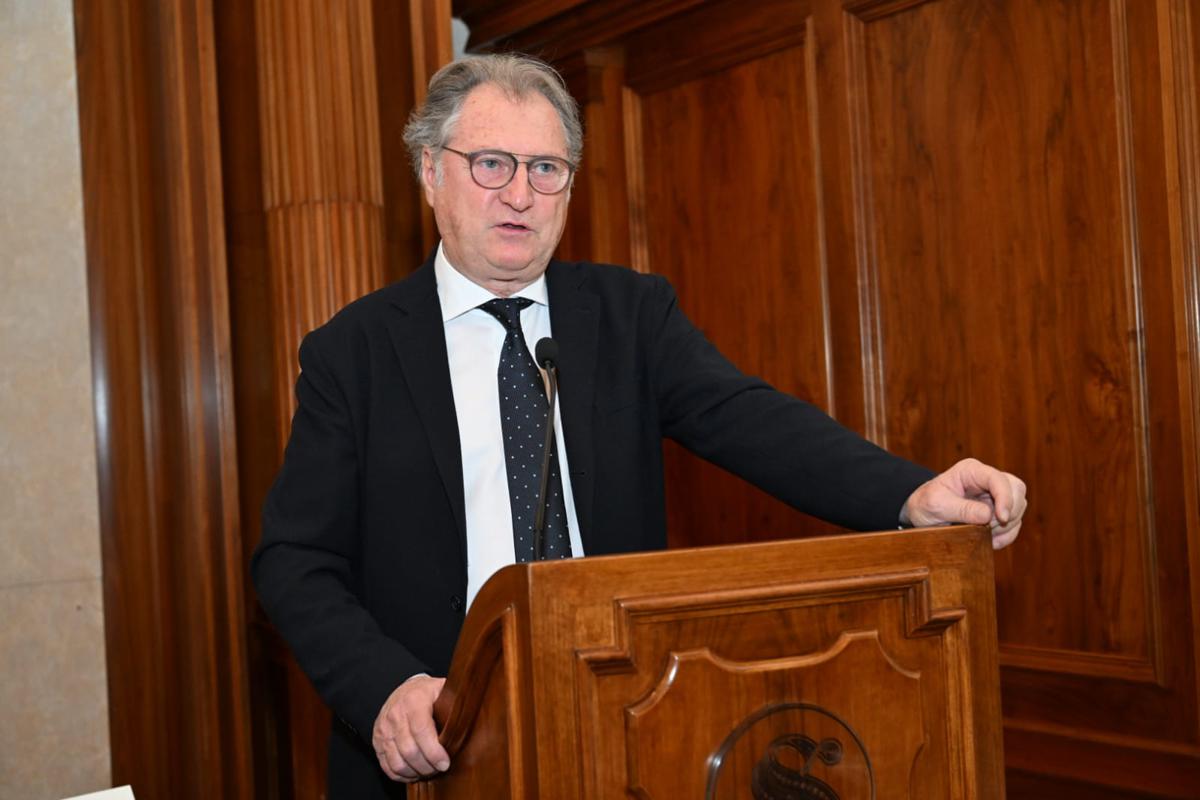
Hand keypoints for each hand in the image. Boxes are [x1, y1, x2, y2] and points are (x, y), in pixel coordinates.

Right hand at [372, 674, 449, 781]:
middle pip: (409, 750)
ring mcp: (383, 728)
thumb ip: (456, 703)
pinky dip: (401, 775)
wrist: (404, 690)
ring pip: (397, 762)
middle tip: (439, 769)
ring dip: (414, 772)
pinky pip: (387, 766)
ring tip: (428, 771)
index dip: (434, 752)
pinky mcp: (377, 741)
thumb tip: (471, 718)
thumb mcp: (443, 690)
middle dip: (427, 766)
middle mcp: (395, 714)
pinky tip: (414, 773)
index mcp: (414, 700)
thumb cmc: (428, 694)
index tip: (445, 763)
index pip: (421, 731)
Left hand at [900, 458, 1026, 549]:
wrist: (922, 514)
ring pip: (1019, 506)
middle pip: (1016, 489)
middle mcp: (986, 479)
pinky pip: (1015, 522)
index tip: (1001, 518)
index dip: (1005, 497)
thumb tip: (988, 515)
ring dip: (1007, 525)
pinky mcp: (998, 510)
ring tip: (984, 534)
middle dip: (1009, 511)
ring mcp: (995, 495)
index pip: (998, 479)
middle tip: (990, 527)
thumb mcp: (936, 505)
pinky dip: (1006, 535)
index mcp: (971, 471)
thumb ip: (961, 509)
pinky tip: (990, 541)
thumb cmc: (925, 504)